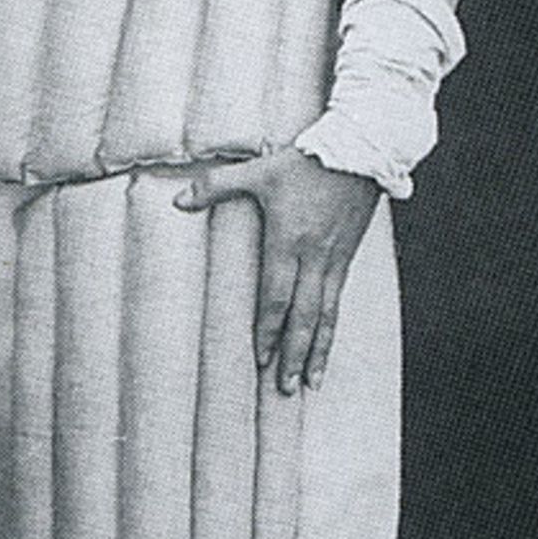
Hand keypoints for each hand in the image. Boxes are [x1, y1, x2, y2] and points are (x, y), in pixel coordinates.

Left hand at [174, 148, 379, 393]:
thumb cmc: (305, 162)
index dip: (268, 328)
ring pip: (325, 316)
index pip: (276, 295)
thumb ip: (216, 186)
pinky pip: (339, 302)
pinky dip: (333, 330)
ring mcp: (334, 260)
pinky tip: (328, 347)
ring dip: (317, 352)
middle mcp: (313, 257)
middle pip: (303, 315)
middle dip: (294, 354)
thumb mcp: (258, 170)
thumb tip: (178, 200)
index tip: (260, 357)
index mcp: (287, 240)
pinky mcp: (348, 257)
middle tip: (285, 388)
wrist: (360, 150)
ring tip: (311, 383)